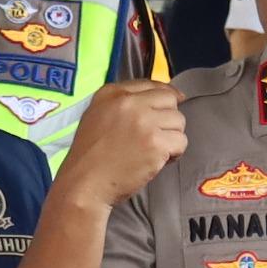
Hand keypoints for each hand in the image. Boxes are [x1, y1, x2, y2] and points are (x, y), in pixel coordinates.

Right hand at [60, 81, 185, 209]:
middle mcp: (128, 102)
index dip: (167, 95)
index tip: (173, 104)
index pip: (151, 84)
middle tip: (156, 136)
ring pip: (179, 121)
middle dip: (168, 119)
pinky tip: (158, 161)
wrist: (85, 183)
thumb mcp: (98, 115)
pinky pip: (181, 142)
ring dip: (172, 137)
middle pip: (169, 100)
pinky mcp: (155, 143)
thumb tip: (170, 95)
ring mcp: (143, 122)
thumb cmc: (91, 156)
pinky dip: (174, 153)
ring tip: (154, 150)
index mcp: (111, 93)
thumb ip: (125, 103)